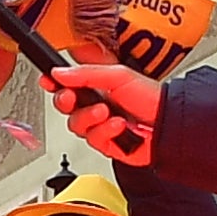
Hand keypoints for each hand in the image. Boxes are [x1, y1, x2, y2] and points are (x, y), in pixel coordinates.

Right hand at [47, 57, 161, 167]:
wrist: (167, 123)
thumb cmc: (150, 97)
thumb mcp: (117, 75)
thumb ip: (85, 73)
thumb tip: (59, 72)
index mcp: (96, 85)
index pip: (67, 83)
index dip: (54, 82)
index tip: (48, 80)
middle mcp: (95, 104)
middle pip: (65, 106)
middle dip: (66, 101)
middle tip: (72, 97)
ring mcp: (99, 125)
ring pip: (76, 125)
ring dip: (90, 118)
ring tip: (106, 112)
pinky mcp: (106, 143)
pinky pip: (92, 140)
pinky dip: (104, 132)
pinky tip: (118, 126)